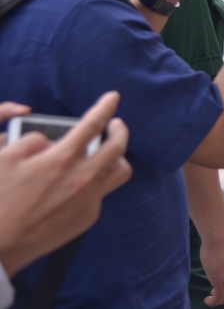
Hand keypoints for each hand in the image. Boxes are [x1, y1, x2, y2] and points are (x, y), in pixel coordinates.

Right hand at [0, 92, 131, 275]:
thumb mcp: (4, 159)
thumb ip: (32, 141)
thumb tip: (49, 141)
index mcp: (62, 159)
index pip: (93, 123)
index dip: (105, 107)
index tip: (113, 98)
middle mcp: (83, 178)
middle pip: (118, 146)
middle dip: (120, 129)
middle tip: (115, 124)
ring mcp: (88, 200)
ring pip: (120, 172)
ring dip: (116, 158)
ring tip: (107, 153)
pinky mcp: (87, 218)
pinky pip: (101, 194)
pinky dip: (94, 184)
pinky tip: (79, 185)